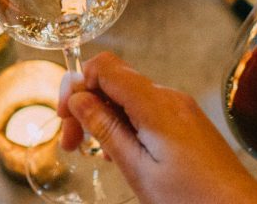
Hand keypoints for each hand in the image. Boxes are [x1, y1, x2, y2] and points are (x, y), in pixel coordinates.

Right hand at [57, 52, 256, 203]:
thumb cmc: (192, 199)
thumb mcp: (138, 168)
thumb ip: (106, 129)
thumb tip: (78, 99)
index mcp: (155, 104)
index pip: (104, 67)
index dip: (77, 84)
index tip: (65, 116)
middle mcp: (169, 97)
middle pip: (113, 81)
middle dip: (85, 106)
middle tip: (72, 145)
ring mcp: (180, 108)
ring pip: (128, 96)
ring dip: (103, 117)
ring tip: (94, 154)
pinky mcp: (186, 122)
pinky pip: (146, 110)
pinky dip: (125, 124)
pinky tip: (121, 153)